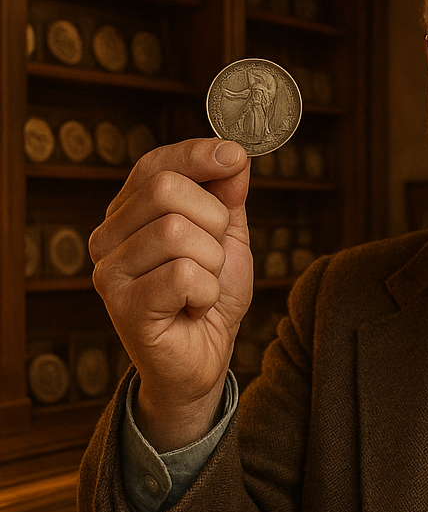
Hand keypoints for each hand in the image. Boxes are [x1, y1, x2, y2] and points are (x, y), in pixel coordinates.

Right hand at [89, 138, 251, 450]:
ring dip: (211, 263)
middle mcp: (108, 237)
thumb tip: (232, 154)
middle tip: (212, 258)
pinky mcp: (123, 306)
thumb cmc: (209, 295)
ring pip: (177, 232)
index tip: (235, 157)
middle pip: (167, 190)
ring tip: (202, 287)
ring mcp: (109, 272)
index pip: (155, 164)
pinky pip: (183, 275)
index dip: (197, 154)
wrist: (204, 357)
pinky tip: (194, 307)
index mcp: (129, 213)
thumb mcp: (227, 236)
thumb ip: (227, 195)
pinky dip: (206, 292)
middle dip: (213, 221)